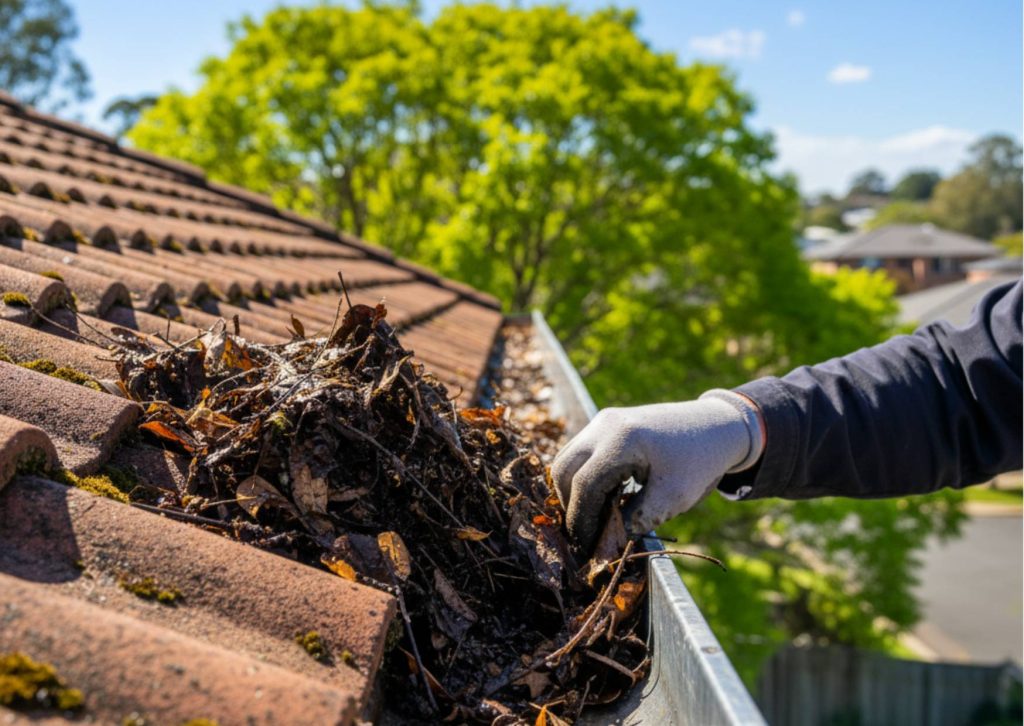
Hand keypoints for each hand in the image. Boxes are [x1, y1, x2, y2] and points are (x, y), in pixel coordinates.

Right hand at [551, 390, 764, 550]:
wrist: (715, 425)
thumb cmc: (699, 461)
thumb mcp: (675, 497)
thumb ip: (639, 519)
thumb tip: (609, 540)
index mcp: (621, 440)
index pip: (583, 484)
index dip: (580, 518)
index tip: (587, 544)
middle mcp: (604, 425)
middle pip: (563, 469)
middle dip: (569, 504)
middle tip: (584, 533)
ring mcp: (602, 420)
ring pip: (567, 458)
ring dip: (573, 490)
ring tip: (593, 517)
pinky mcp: (606, 423)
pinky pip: (580, 452)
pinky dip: (582, 476)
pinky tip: (601, 497)